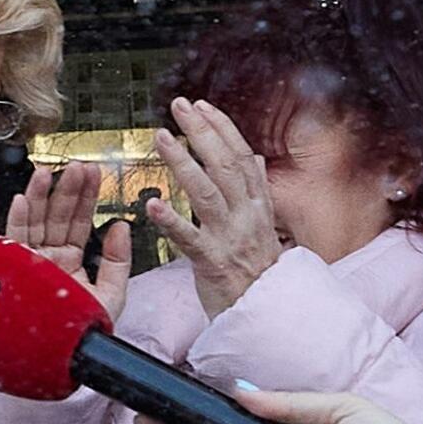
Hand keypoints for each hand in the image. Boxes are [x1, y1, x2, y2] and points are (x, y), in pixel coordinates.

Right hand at [5, 161, 130, 322]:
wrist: (61, 357)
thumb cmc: (84, 332)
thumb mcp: (112, 293)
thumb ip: (118, 259)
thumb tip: (121, 224)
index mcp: (69, 261)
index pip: (78, 222)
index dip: (86, 197)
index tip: (95, 173)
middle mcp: (47, 258)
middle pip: (56, 216)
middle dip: (67, 189)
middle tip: (79, 166)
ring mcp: (27, 262)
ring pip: (33, 222)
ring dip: (40, 195)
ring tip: (49, 171)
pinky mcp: (10, 269)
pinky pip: (11, 240)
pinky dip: (17, 219)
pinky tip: (24, 199)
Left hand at [151, 97, 283, 317]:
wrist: (270, 318)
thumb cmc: (260, 273)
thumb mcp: (264, 226)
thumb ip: (256, 190)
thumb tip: (254, 157)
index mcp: (257, 206)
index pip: (240, 158)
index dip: (222, 129)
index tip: (202, 105)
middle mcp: (247, 217)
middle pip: (224, 166)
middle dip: (202, 132)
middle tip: (179, 106)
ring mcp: (231, 239)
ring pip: (206, 194)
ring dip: (183, 163)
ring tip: (161, 138)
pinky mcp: (214, 264)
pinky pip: (191, 239)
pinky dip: (172, 222)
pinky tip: (152, 205)